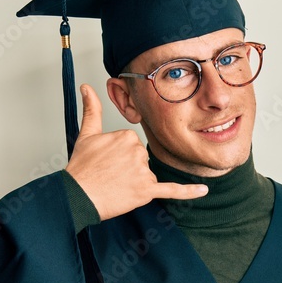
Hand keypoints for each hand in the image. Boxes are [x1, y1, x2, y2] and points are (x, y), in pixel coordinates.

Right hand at [65, 84, 207, 220]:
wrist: (77, 195)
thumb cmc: (82, 167)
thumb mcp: (86, 133)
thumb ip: (91, 109)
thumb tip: (87, 87)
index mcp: (128, 136)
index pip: (134, 145)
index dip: (120, 156)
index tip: (106, 161)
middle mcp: (138, 151)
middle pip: (142, 160)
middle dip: (128, 169)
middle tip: (109, 174)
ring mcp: (143, 171)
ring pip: (148, 176)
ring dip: (135, 183)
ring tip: (114, 185)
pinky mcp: (146, 190)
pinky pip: (172, 190)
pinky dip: (189, 191)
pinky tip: (204, 189)